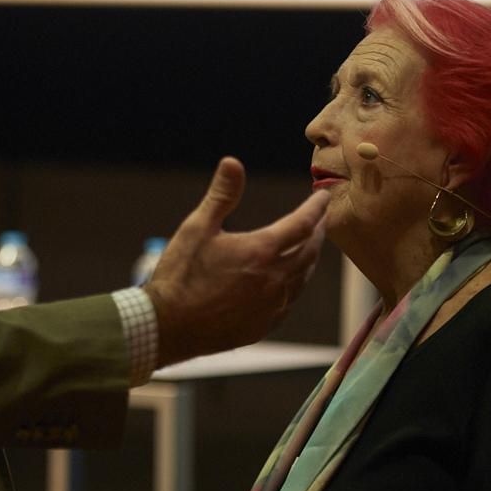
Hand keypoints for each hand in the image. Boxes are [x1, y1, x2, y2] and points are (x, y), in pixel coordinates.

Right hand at [143, 156, 328, 366]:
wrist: (167, 327)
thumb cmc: (180, 275)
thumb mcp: (197, 228)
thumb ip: (221, 195)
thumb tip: (233, 162)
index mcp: (261, 251)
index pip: (303, 224)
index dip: (316, 208)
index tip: (323, 197)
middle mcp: (274, 280)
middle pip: (310, 251)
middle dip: (318, 232)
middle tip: (320, 220)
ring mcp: (271, 307)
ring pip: (303, 278)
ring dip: (309, 259)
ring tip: (308, 247)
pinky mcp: (263, 326)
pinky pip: (289, 302)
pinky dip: (295, 285)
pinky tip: (288, 282)